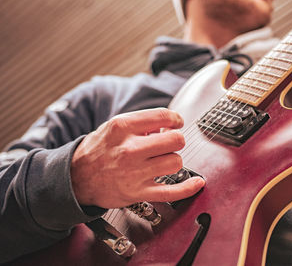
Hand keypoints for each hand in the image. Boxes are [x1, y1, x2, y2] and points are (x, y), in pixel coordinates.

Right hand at [70, 108, 204, 208]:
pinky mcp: (139, 193)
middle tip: (168, 143)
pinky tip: (197, 182)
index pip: (163, 116)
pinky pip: (172, 191)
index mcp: (122, 127)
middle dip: (175, 139)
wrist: (76, 178)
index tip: (176, 123)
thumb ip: (141, 123)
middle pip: (175, 140)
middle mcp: (130, 149)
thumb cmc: (98, 150)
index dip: (176, 119)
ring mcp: (135, 173)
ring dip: (174, 159)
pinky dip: (189, 188)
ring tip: (164, 159)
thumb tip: (168, 125)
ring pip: (176, 162)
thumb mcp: (113, 127)